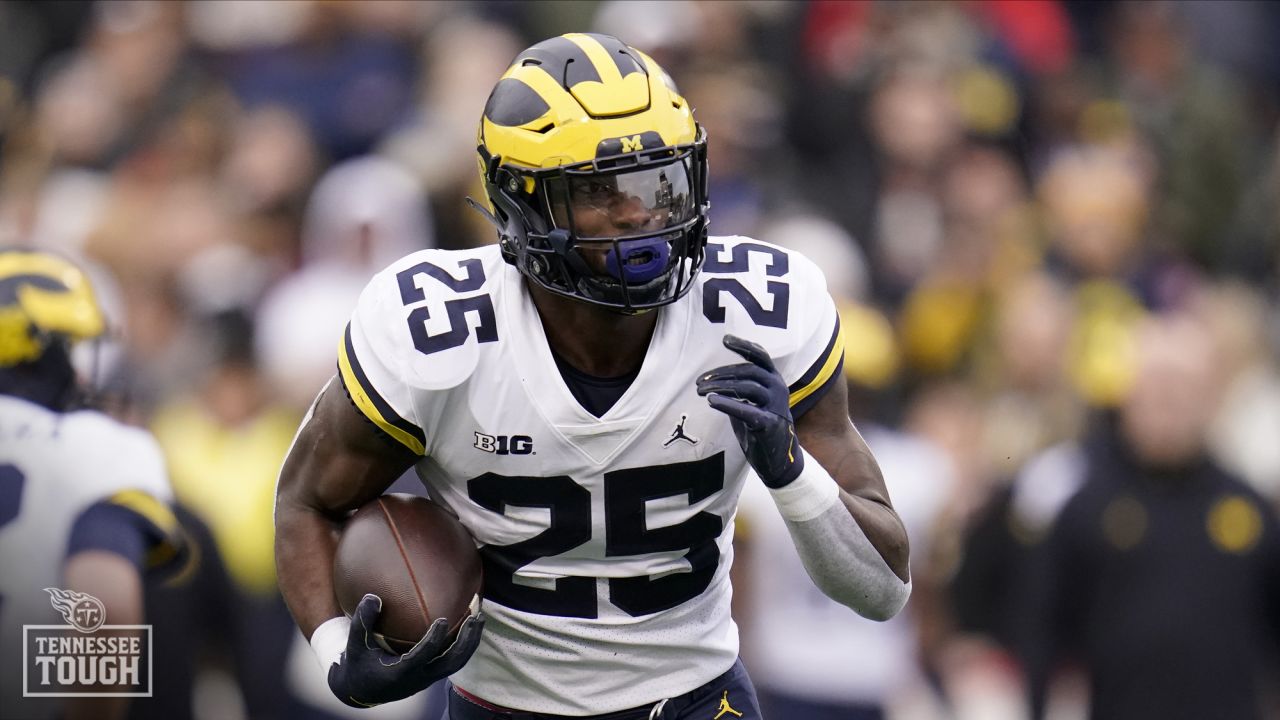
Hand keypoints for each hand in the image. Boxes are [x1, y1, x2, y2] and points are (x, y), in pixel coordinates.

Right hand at [327, 594, 484, 707]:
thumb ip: (362, 621)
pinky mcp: (432, 675)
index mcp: (400, 673)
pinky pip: (453, 661)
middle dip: (465, 641)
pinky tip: (469, 626)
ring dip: (470, 642)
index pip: (421, 657)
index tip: (443, 620)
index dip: (433, 640)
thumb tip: (373, 597)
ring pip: (456, 664)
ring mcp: (428, 678)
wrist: (363, 690)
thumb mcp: (355, 644)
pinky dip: (464, 645)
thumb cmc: (359, 664)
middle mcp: (419, 678)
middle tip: (475, 617)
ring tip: (479, 619)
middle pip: (450, 663)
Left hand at [696, 335, 804, 487]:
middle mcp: (778, 389)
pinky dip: (727, 404)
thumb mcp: (753, 402)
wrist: (778, 459)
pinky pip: (746, 410)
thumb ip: (739, 388)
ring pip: (746, 387)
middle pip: (748, 371)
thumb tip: (714, 378)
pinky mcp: (769, 424)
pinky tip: (711, 401)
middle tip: (699, 381)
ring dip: (720, 387)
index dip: (744, 345)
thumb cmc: (761, 426)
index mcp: (774, 380)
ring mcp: (776, 406)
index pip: (760, 356)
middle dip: (721, 374)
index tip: (725, 340)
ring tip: (700, 391)